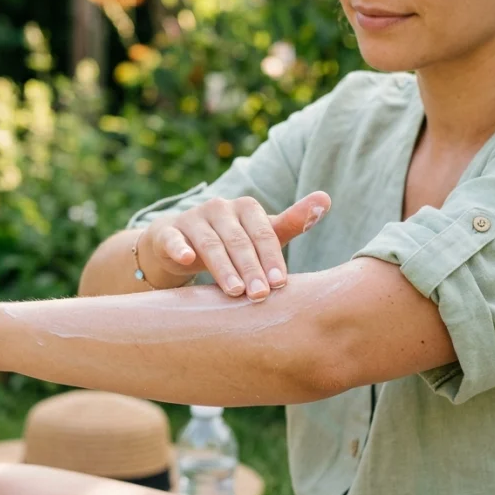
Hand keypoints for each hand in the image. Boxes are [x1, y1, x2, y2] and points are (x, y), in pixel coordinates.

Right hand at [142, 191, 330, 301]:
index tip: (280, 283)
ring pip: (210, 244)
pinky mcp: (167, 232)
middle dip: (251, 268)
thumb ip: (292, 221)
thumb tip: (327, 198)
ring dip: (223, 268)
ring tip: (235, 292)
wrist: (178, 245)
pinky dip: (179, 248)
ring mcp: (192, 219)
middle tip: (261, 296)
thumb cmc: (230, 241)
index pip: (264, 233)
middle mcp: (220, 208)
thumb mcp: (260, 233)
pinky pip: (173, 240)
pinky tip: (186, 259)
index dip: (272, 258)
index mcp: (246, 208)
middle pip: (239, 241)